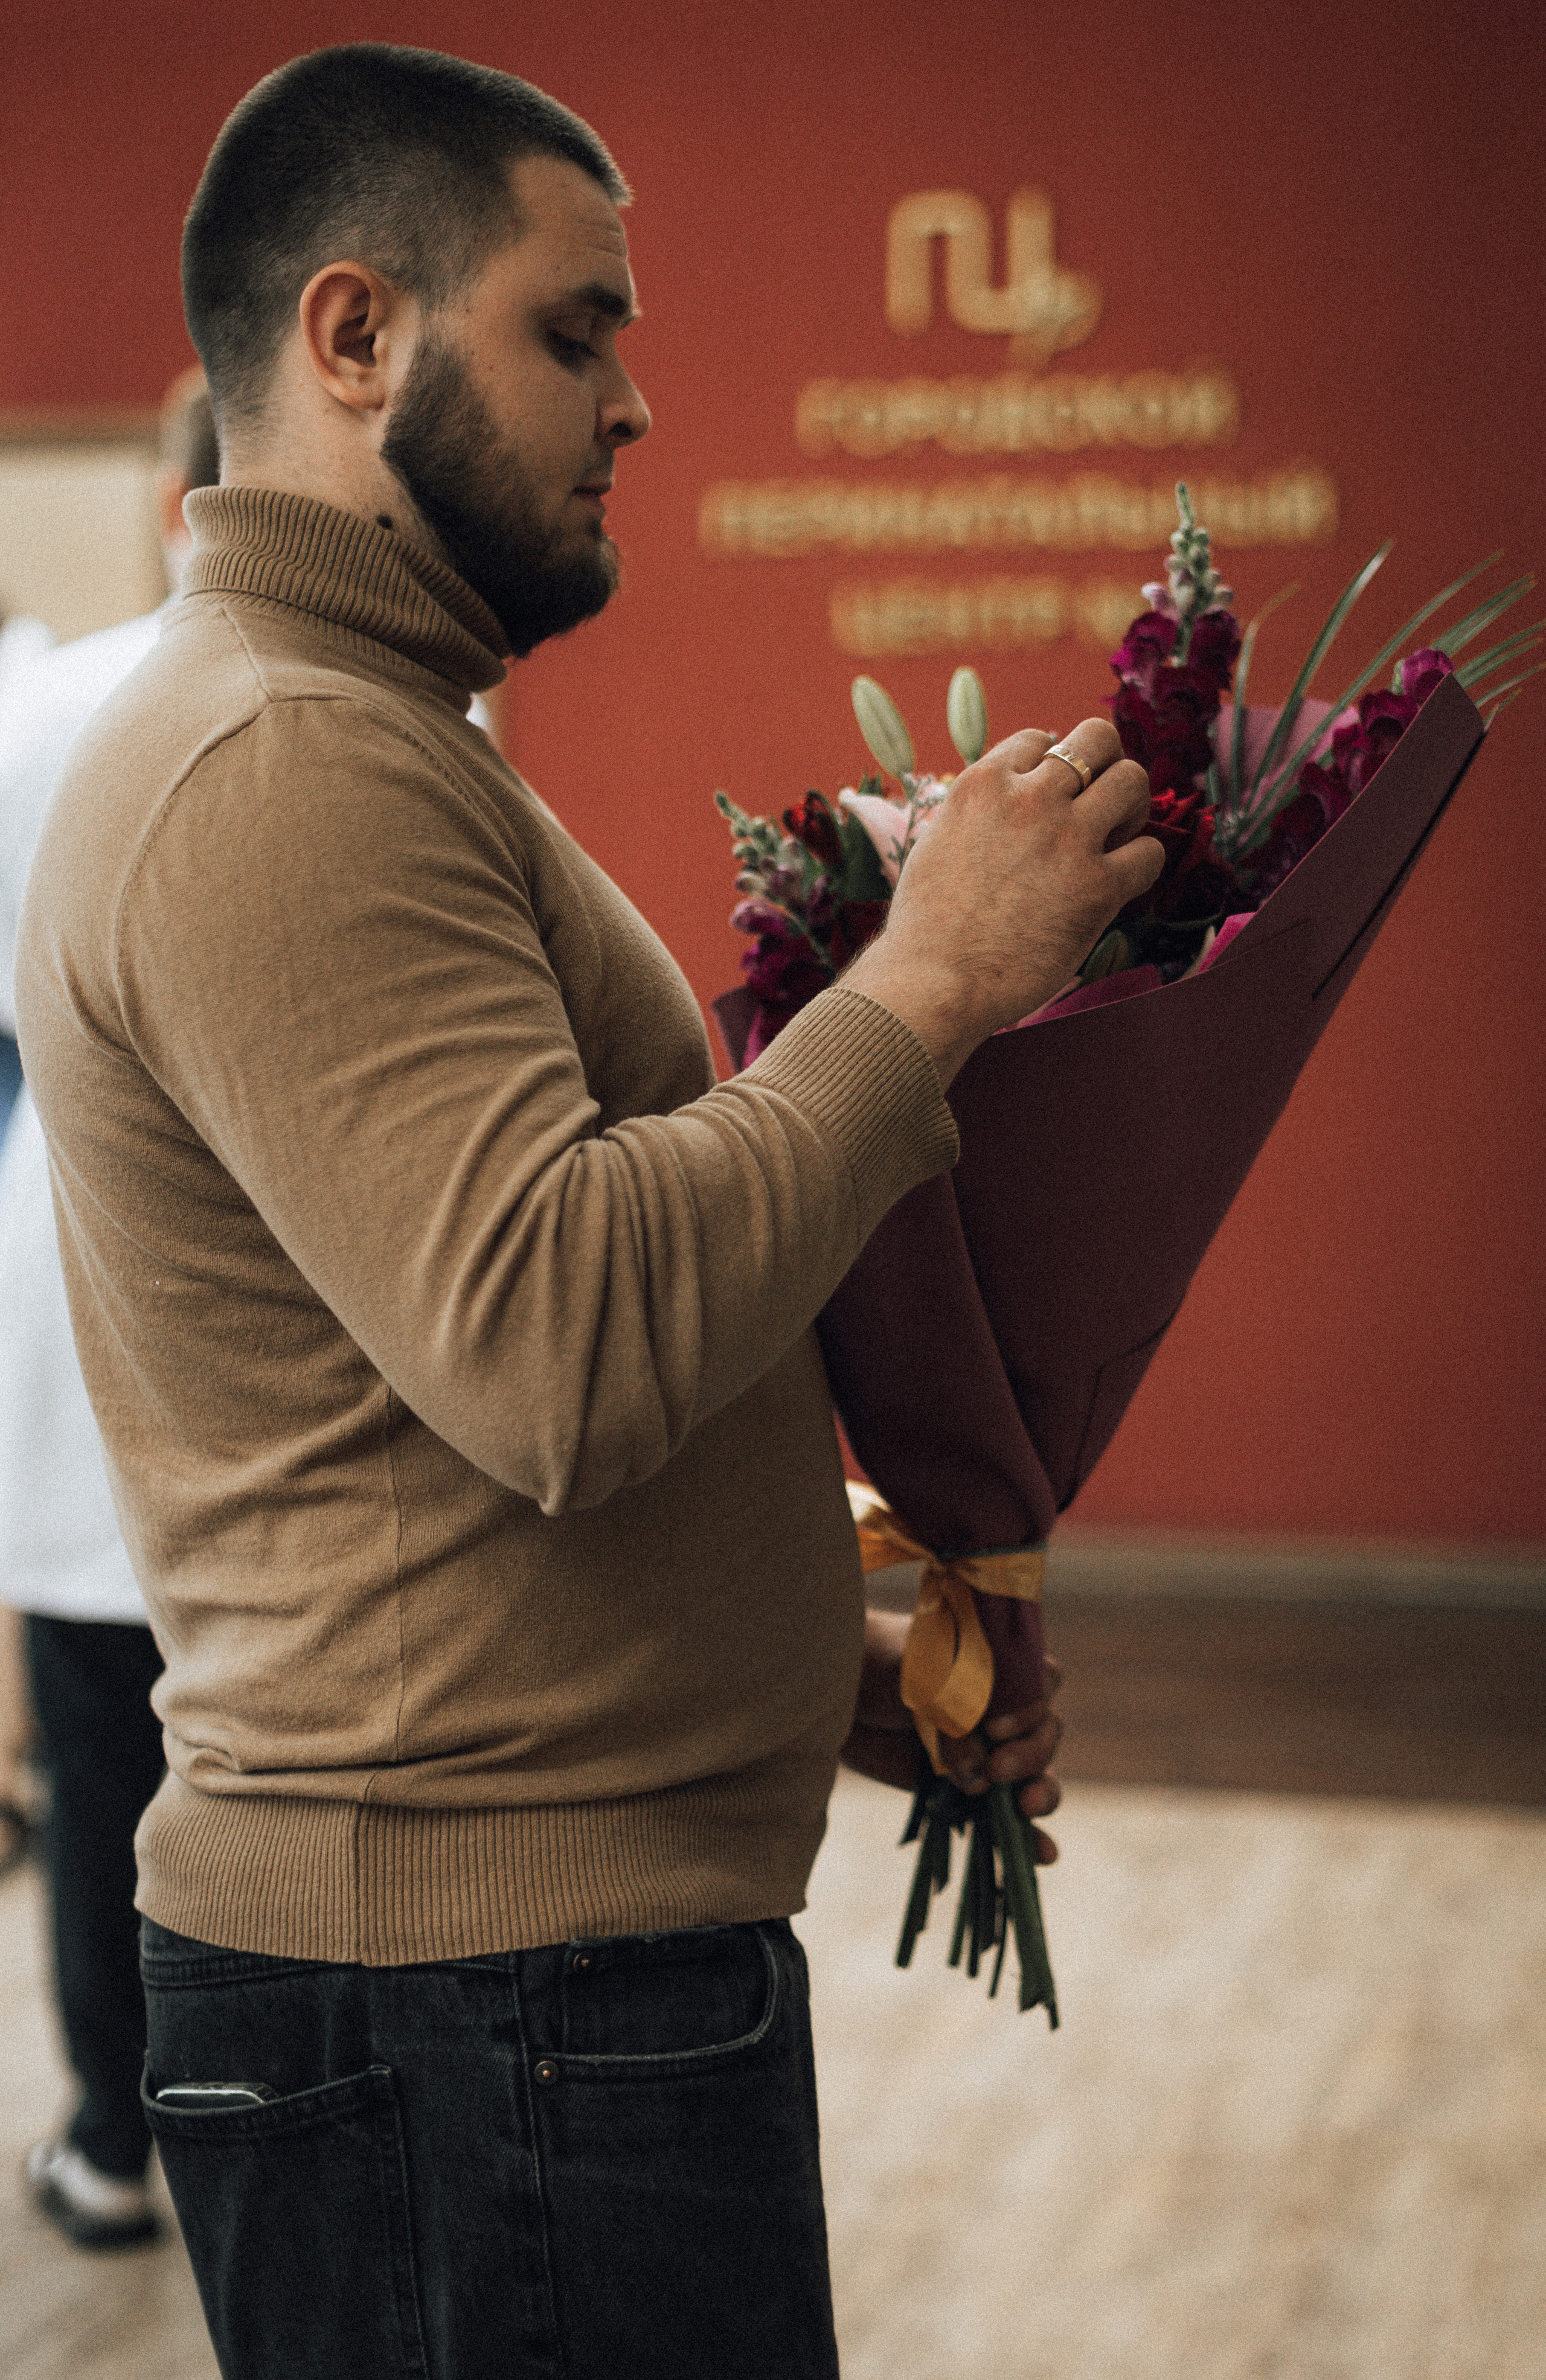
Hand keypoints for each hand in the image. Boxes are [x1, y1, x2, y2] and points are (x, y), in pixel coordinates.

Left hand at [838, 1608, 1063, 1863]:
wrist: (838, 1694)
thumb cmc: (878, 1665)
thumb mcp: (914, 1674)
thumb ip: (949, 1714)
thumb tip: (974, 1770)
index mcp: (999, 1667)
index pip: (1041, 1685)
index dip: (1027, 1709)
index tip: (992, 1726)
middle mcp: (1003, 1710)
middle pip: (1045, 1734)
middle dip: (1030, 1755)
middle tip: (996, 1769)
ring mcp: (988, 1752)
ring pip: (1035, 1775)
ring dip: (1041, 1793)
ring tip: (1027, 1807)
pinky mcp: (968, 1791)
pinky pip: (1004, 1818)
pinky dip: (1027, 1839)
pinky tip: (1043, 1855)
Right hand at [841, 719, 1160, 1086]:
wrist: (934, 984)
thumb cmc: (927, 927)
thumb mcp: (940, 842)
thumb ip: (979, 812)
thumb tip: (1010, 797)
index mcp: (983, 784)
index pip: (1040, 739)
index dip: (1052, 767)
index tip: (1050, 798)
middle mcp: (1029, 800)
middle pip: (1097, 738)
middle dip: (1105, 765)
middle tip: (1098, 805)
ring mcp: (1067, 840)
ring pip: (1133, 780)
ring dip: (1130, 806)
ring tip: (1114, 838)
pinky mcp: (1097, 888)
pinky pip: (1149, 852)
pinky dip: (1140, 865)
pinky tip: (1117, 885)